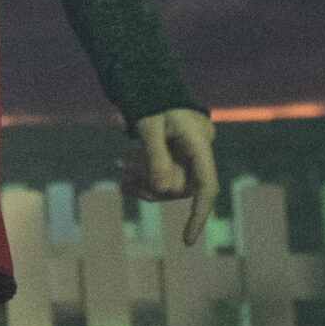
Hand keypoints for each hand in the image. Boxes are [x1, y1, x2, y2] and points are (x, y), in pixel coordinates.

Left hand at [121, 107, 218, 245]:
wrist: (155, 85)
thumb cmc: (153, 100)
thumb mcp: (150, 124)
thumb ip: (156, 155)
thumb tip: (161, 190)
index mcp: (200, 142)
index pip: (207, 185)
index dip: (199, 214)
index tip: (187, 240)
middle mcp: (200, 153)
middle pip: (180, 186)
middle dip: (149, 182)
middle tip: (119, 167)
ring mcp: (190, 157)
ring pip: (169, 183)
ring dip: (142, 179)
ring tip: (117, 166)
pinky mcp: (179, 158)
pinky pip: (163, 175)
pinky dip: (143, 174)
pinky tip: (122, 169)